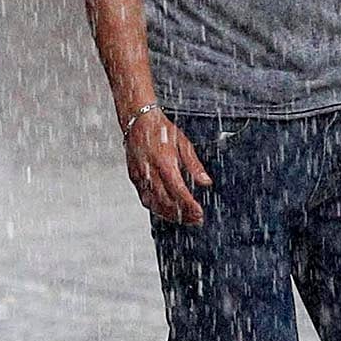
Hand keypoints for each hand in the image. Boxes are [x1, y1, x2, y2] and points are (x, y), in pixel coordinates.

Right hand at [123, 109, 210, 225]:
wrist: (137, 121)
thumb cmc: (161, 130)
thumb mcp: (184, 144)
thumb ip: (195, 166)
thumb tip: (206, 182)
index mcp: (164, 163)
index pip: (178, 191)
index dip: (189, 205)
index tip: (199, 213)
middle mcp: (150, 172)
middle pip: (166, 201)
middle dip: (182, 214)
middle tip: (196, 219)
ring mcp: (140, 176)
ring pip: (153, 203)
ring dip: (169, 214)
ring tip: (184, 218)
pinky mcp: (134, 177)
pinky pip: (144, 198)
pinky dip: (156, 208)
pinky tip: (166, 211)